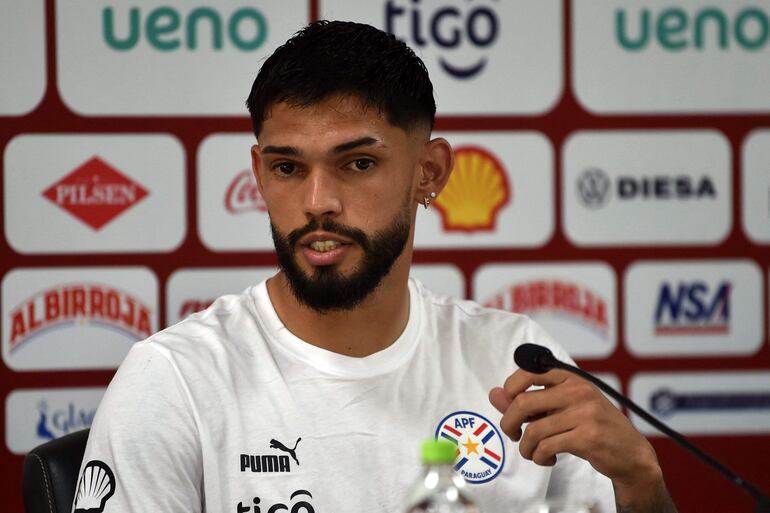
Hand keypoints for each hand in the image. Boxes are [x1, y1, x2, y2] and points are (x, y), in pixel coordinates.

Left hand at [489, 369, 667, 505]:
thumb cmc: (592, 427)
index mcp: (570, 378)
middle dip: (509, 423)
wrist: (630, 452)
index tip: (510, 407)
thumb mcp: (561, 408)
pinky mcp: (588, 437)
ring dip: (526, 448)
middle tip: (513, 434)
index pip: (528, 371)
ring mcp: (585, 413)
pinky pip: (546, 447)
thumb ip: (528, 400)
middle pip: (523, 402)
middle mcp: (577, 391)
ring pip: (533, 430)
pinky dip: (539, 457)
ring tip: (533, 452)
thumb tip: (494, 394)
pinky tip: (547, 458)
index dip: (510, 389)